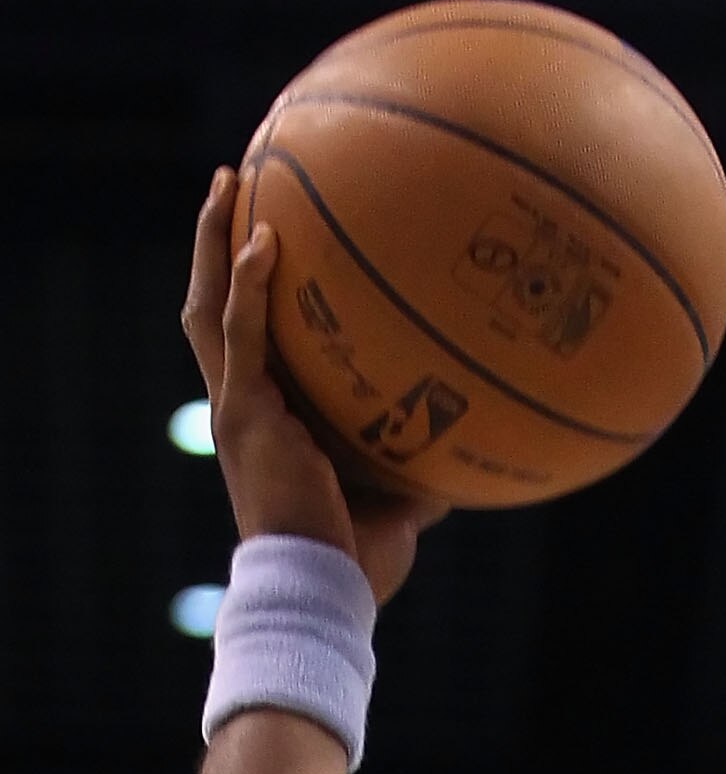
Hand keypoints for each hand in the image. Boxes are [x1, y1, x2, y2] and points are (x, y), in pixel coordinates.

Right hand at [182, 169, 443, 607]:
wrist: (324, 592)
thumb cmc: (357, 565)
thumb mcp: (398, 507)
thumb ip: (421, 472)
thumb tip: (467, 457)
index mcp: (266, 425)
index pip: (244, 344)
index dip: (247, 292)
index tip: (265, 239)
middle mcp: (242, 408)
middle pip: (210, 308)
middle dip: (215, 245)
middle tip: (232, 184)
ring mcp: (238, 408)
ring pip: (208, 307)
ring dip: (214, 242)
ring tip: (230, 182)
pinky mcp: (246, 413)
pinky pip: (242, 333)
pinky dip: (248, 286)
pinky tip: (264, 239)